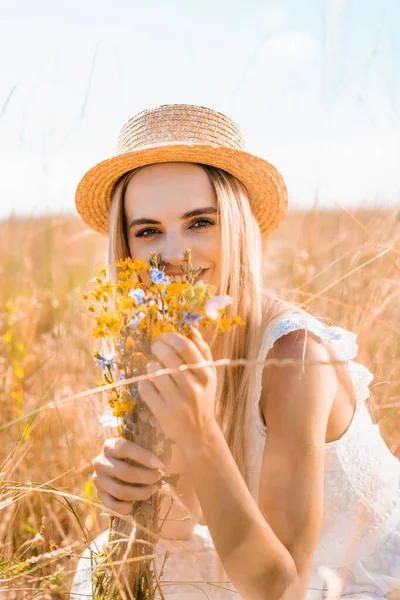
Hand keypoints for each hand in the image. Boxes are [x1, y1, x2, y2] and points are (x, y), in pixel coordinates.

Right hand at [92, 437, 165, 514]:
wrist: (116, 463)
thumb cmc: (134, 453)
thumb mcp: (145, 446)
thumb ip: (157, 451)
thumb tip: (166, 467)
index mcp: (110, 445)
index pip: (124, 448)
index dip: (144, 456)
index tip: (160, 464)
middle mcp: (100, 462)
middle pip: (125, 472)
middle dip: (147, 477)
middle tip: (159, 477)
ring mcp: (97, 480)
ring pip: (121, 491)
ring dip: (141, 493)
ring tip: (153, 489)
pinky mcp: (99, 495)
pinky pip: (112, 506)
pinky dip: (125, 508)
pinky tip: (134, 504)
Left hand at [138, 326, 216, 448]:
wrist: (200, 434)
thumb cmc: (204, 399)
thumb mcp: (210, 375)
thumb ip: (203, 351)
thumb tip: (192, 329)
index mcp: (205, 375)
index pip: (185, 347)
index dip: (171, 337)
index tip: (164, 336)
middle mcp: (192, 387)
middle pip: (167, 356)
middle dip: (157, 347)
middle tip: (155, 347)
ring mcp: (177, 401)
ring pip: (154, 371)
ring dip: (151, 365)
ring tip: (155, 368)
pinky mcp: (162, 412)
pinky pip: (145, 388)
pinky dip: (144, 382)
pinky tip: (150, 384)